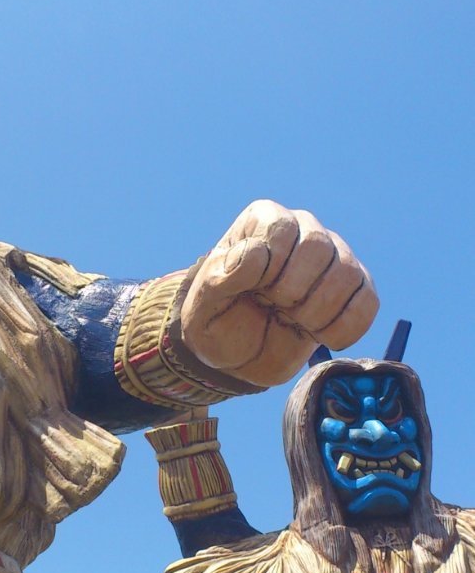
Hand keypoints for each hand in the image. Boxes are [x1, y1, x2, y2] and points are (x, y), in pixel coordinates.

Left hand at [180, 200, 377, 386]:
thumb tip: (258, 253)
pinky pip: (367, 301)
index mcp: (264, 221)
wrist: (239, 351)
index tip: (253, 290)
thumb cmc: (218, 318)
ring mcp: (333, 256)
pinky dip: (344, 326)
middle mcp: (303, 229)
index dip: (269, 267)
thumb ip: (221, 275)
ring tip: (293, 321)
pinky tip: (318, 334)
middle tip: (273, 307)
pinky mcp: (354, 288)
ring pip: (347, 272)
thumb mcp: (204, 300)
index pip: (281, 227)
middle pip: (317, 246)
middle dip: (291, 289)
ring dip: (316, 311)